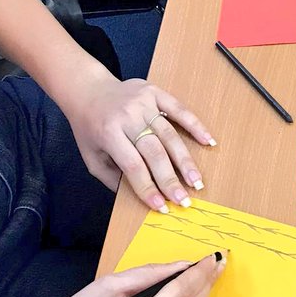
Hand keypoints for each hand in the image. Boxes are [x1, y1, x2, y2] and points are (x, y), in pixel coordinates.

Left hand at [61, 72, 215, 211]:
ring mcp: (143, 102)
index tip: (161, 206)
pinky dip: (195, 125)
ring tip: (196, 181)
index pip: (133, 165)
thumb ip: (111, 178)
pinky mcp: (154, 92)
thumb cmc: (89, 127)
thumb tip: (138, 197)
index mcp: (109, 133)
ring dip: (185, 160)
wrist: (88, 90)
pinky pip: (179, 109)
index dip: (148, 187)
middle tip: (185, 200)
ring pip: (170, 134)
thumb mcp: (90, 156)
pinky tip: (207, 141)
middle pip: (154, 152)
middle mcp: (127, 117)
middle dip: (171, 179)